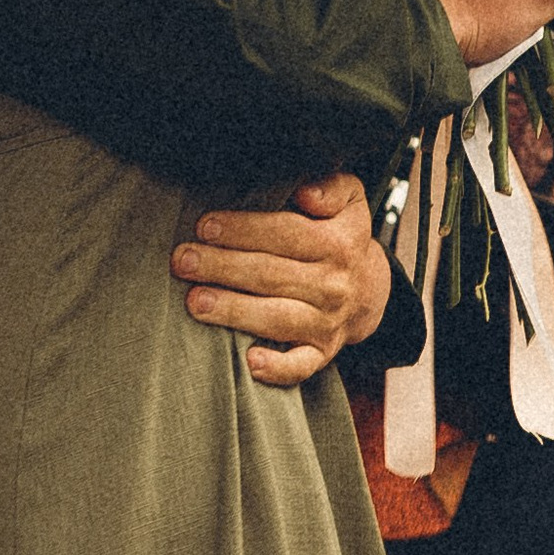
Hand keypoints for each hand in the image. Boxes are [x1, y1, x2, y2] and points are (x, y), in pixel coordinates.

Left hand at [172, 173, 392, 387]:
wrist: (371, 290)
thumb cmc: (339, 236)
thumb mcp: (348, 199)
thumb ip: (329, 186)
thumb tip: (304, 192)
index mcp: (338, 243)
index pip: (287, 233)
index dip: (244, 229)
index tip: (205, 225)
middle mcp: (334, 284)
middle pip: (272, 274)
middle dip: (223, 267)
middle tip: (182, 261)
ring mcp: (328, 322)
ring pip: (278, 318)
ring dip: (235, 311)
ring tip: (195, 302)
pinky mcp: (322, 352)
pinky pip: (301, 365)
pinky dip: (278, 368)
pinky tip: (249, 361)